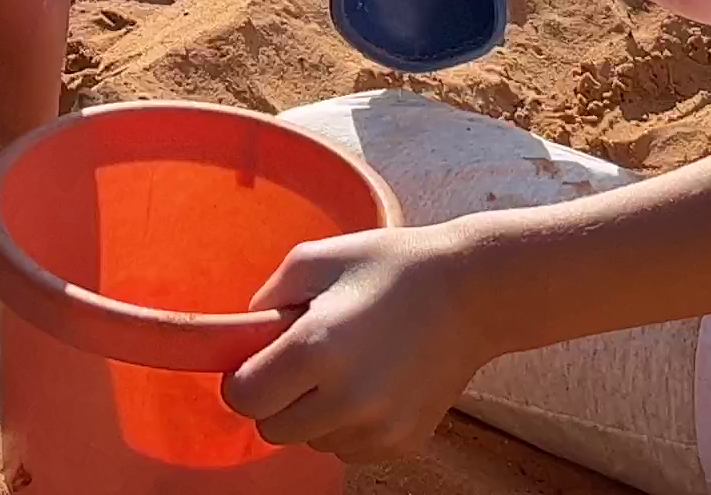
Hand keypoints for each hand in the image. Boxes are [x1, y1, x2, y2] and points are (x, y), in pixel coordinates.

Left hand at [221, 224, 493, 456]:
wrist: (471, 293)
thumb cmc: (390, 266)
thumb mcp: (314, 260)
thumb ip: (264, 300)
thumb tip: (239, 339)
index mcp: (317, 349)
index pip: (244, 398)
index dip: (241, 379)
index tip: (256, 361)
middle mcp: (347, 399)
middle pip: (272, 428)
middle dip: (275, 399)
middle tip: (301, 364)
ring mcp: (378, 427)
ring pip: (311, 442)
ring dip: (313, 414)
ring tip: (345, 368)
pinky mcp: (403, 443)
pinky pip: (348, 449)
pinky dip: (347, 425)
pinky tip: (371, 385)